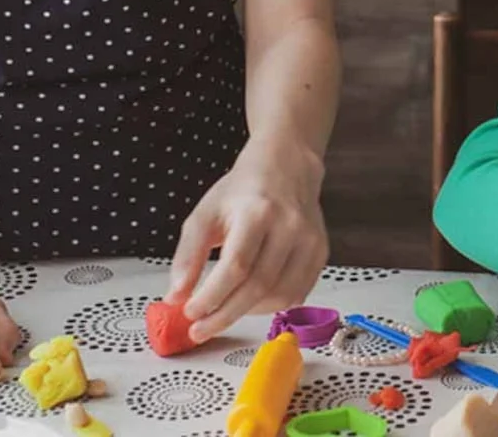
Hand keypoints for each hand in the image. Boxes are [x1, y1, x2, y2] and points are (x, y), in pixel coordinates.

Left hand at [166, 137, 329, 341]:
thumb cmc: (242, 192)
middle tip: (201, 329)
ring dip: (248, 312)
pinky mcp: (321, 252)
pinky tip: (252, 301)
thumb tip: (177, 296)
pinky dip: (271, 305)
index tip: (190, 313)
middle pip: (258, 286)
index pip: (236, 266)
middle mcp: (290, 226)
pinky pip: (298, 293)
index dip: (212, 296)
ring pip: (280, 295)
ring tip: (225, 311)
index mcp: (257, 212)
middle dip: (225, 315)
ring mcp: (310, 241)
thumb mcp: (205, 214)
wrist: (286, 168)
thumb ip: (188, 255)